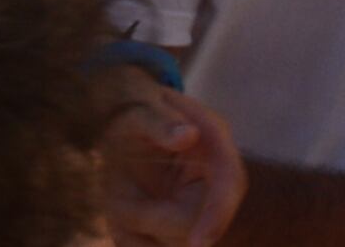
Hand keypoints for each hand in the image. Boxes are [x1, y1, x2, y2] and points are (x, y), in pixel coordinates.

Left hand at [83, 64, 247, 246]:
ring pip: (175, 240)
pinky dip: (131, 236)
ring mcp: (201, 202)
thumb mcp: (137, 110)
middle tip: (116, 201)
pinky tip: (121, 211)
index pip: (229, 182)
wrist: (120, 126)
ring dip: (137, 227)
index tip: (198, 244)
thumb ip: (159, 122)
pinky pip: (153, 244)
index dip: (218, 214)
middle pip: (197, 223)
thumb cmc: (132, 110)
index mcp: (214, 140)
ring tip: (117, 196)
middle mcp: (214, 176)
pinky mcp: (179, 223)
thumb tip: (189, 136)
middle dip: (154, 220)